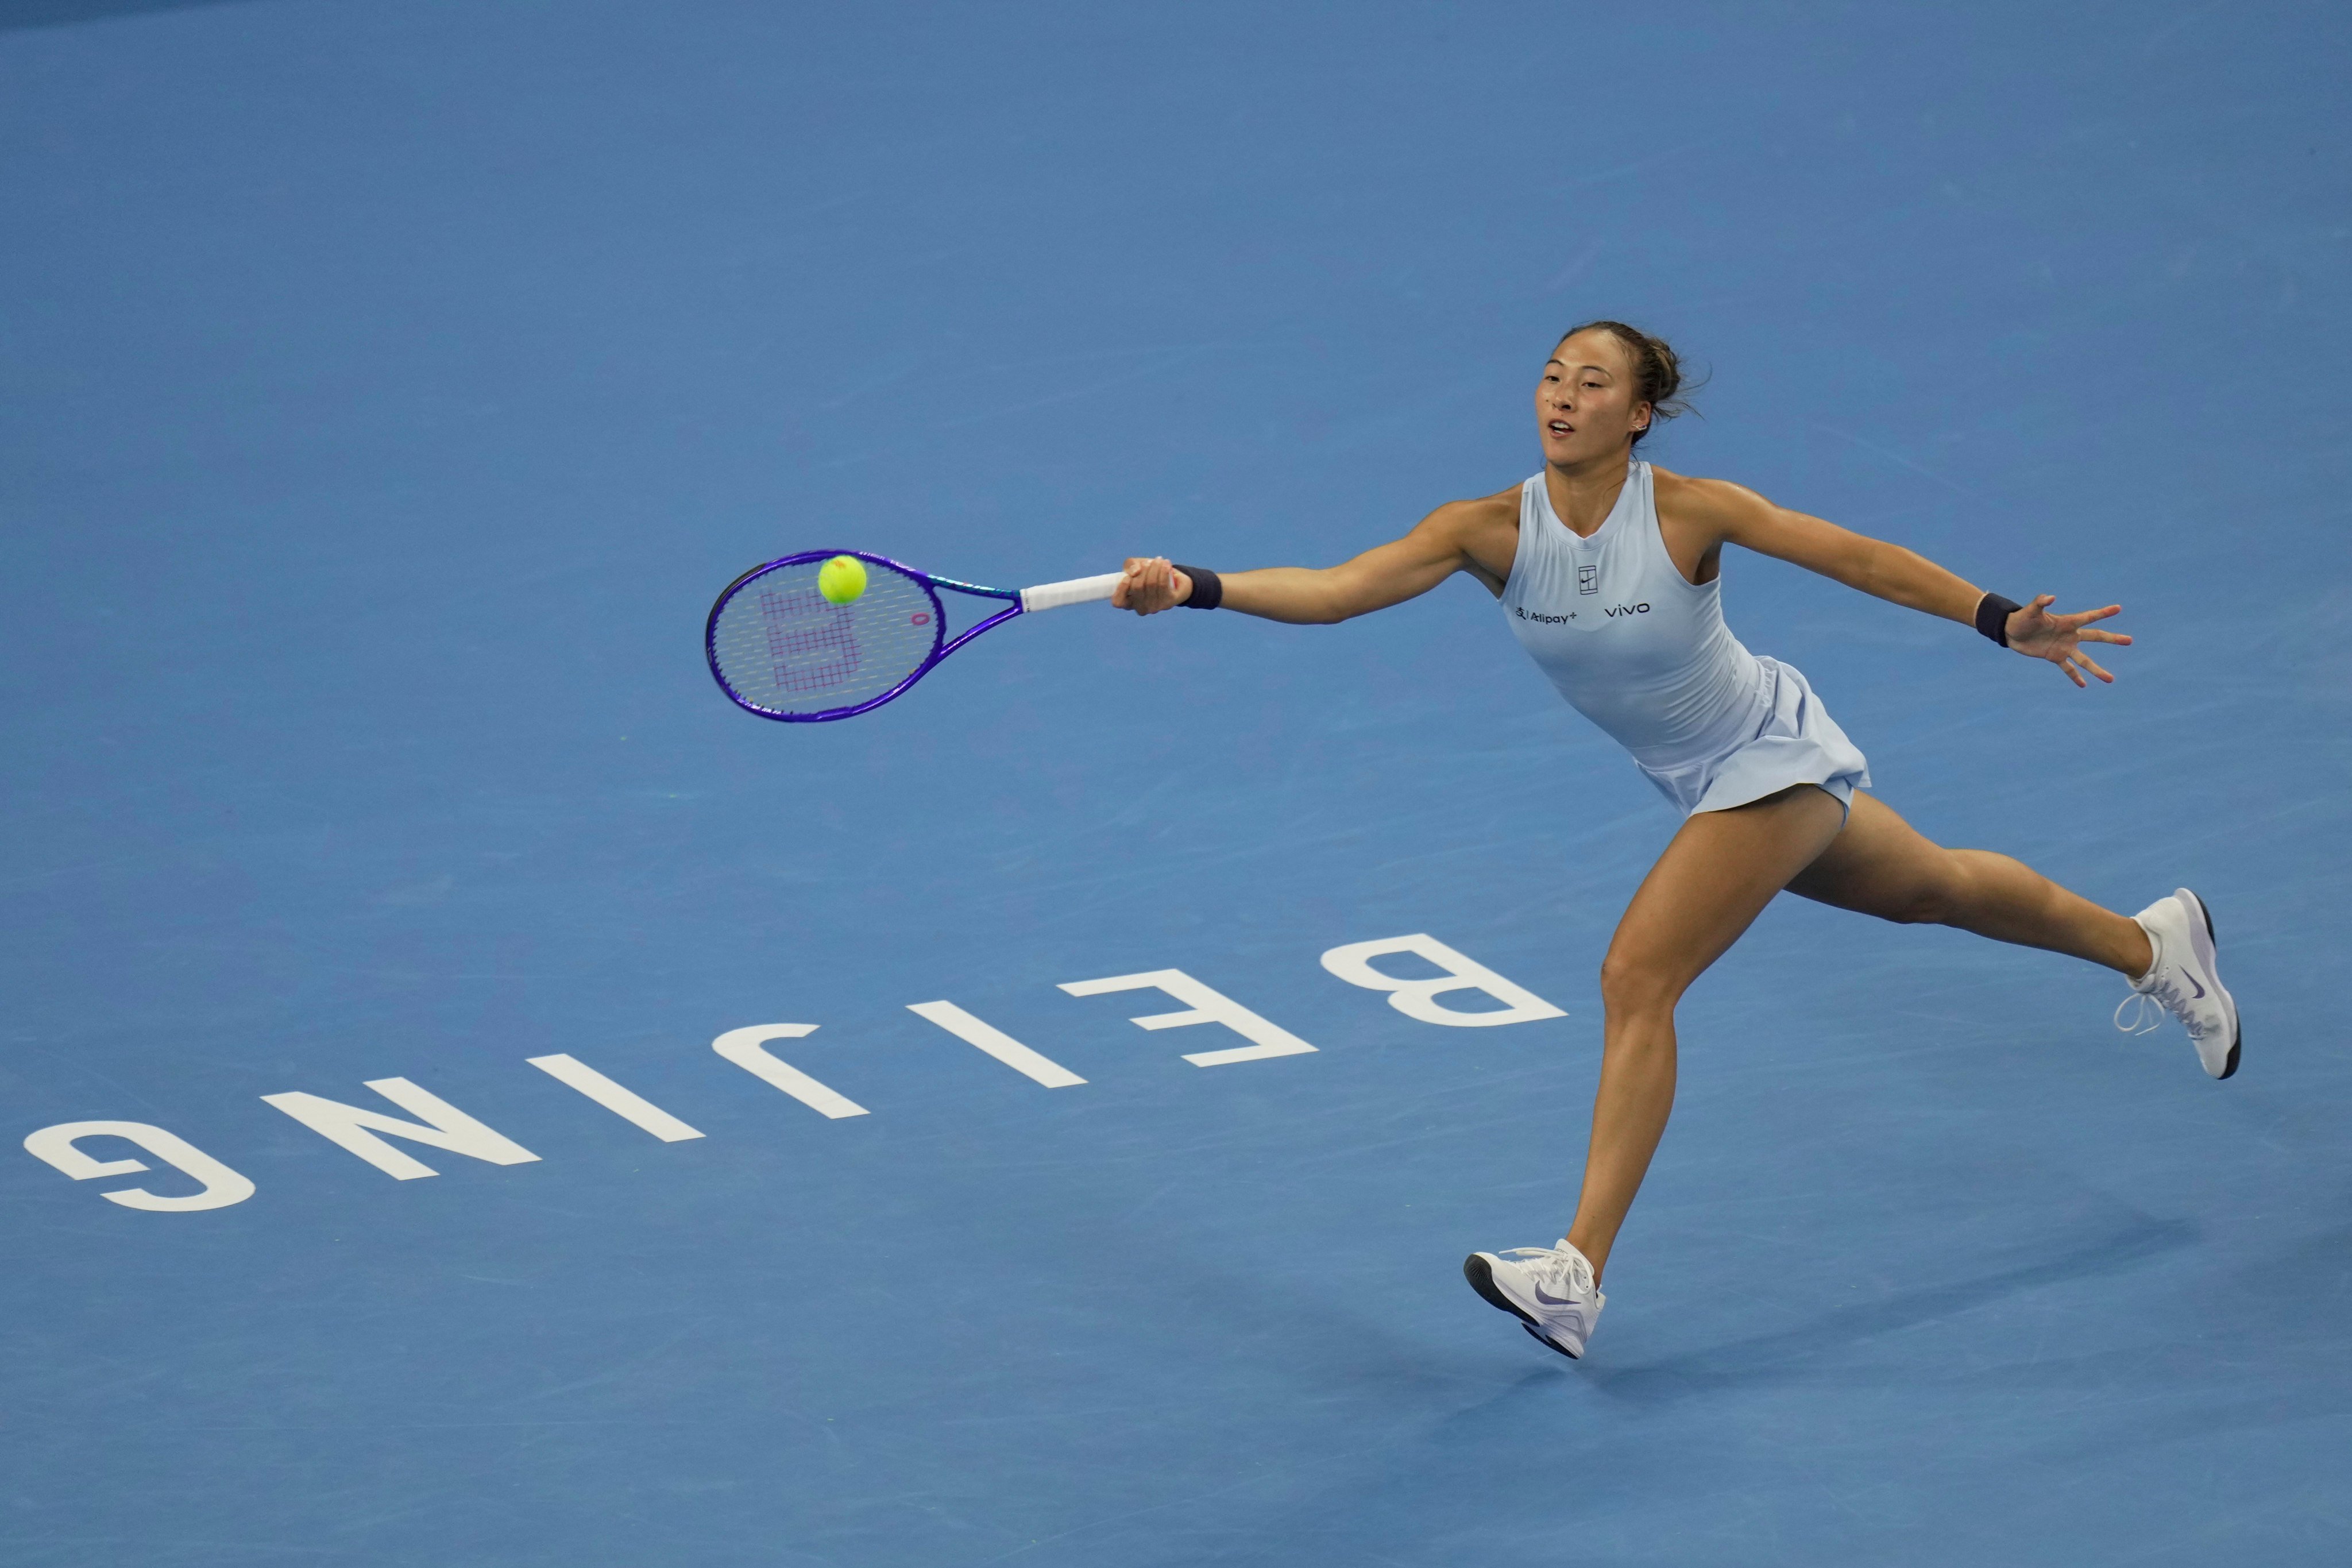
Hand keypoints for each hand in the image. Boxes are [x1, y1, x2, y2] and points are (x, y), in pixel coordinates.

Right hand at [1111, 556, 1192, 614]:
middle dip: (1143, 570)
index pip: (1118, 602)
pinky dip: (1164, 571)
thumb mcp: (1135, 566)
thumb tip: (1135, 572)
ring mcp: (1154, 608)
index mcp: (1128, 602)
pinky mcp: (1168, 603)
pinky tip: (1166, 563)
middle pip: (1137, 587)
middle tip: (1148, 562)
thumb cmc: (1148, 574)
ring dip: (1155, 567)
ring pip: (1151, 584)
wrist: (1174, 580)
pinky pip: (1163, 585)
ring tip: (1159, 560)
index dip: (1121, 589)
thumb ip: (1130, 566)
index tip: (1127, 577)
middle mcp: (1141, 608)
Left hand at [2006, 595, 2131, 687]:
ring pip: (2084, 660)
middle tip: (2129, 641)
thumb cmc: (2022, 618)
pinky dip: (2075, 677)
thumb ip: (2040, 603)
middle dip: (2112, 639)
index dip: (2103, 612)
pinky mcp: (2055, 657)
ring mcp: (2064, 647)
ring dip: (2096, 670)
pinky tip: (2084, 685)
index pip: (2089, 617)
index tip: (2118, 608)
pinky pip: (2067, 669)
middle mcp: (2070, 635)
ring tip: (2110, 680)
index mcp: (2067, 622)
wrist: (2011, 632)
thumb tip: (2050, 597)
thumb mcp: (2031, 611)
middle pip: (2095, 636)